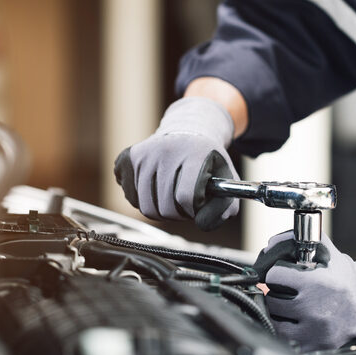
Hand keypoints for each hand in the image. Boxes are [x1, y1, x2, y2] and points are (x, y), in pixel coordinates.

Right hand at [114, 97, 239, 230]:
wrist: (188, 131)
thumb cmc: (209, 161)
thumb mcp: (228, 180)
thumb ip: (225, 207)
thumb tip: (202, 223)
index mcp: (195, 153)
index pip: (186, 197)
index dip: (194, 209)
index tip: (198, 204)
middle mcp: (166, 149)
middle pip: (165, 207)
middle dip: (179, 213)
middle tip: (186, 203)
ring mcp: (144, 154)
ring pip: (146, 207)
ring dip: (162, 210)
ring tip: (173, 197)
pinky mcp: (127, 158)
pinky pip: (131, 198)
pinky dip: (144, 201)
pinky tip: (156, 188)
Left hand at [254, 231, 355, 351]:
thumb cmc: (347, 279)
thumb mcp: (328, 253)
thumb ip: (299, 241)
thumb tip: (272, 243)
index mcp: (317, 283)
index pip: (275, 276)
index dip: (276, 272)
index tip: (282, 274)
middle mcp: (315, 309)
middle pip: (272, 299)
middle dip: (276, 292)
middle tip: (285, 290)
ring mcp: (314, 331)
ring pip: (275, 321)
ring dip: (278, 312)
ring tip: (290, 305)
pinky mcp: (314, 346)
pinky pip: (285, 338)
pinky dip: (285, 329)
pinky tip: (295, 321)